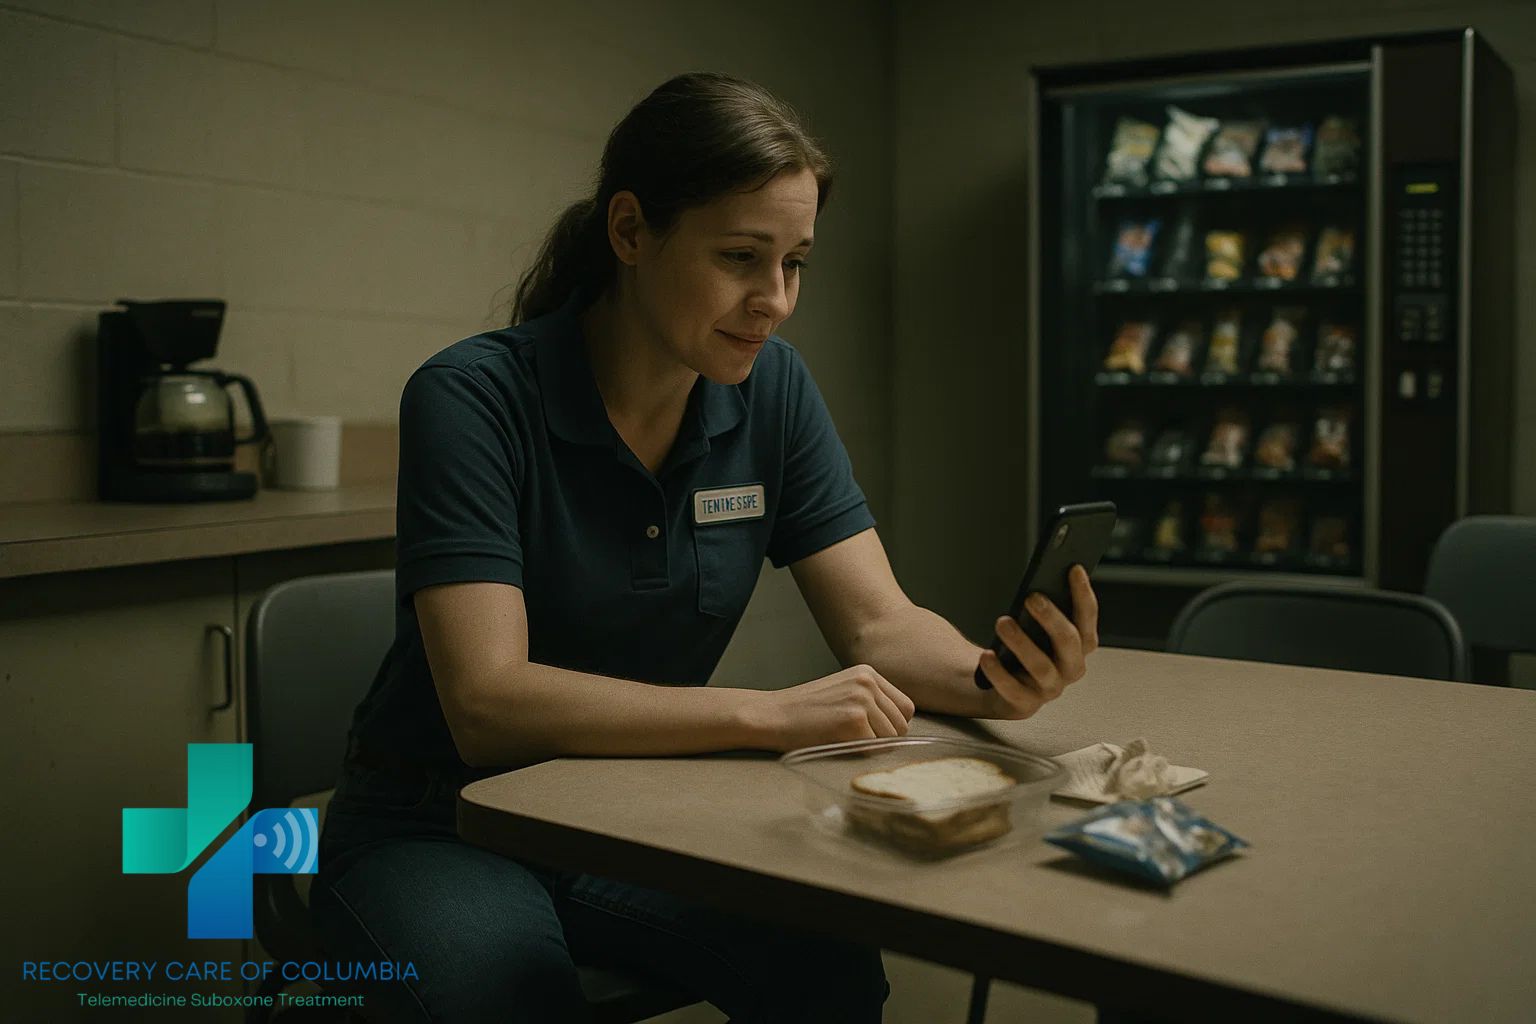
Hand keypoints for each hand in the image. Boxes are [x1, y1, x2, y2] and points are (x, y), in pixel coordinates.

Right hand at [746, 665, 915, 752]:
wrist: (771, 715)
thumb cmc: (804, 711)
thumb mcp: (842, 691)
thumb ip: (871, 700)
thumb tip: (901, 728)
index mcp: (868, 673)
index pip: (905, 707)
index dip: (892, 725)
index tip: (871, 731)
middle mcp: (868, 682)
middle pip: (901, 724)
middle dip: (884, 738)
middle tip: (854, 739)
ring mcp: (862, 699)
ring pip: (891, 738)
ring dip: (872, 746)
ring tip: (844, 739)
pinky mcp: (854, 720)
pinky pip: (874, 748)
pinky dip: (859, 752)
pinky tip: (837, 742)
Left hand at [976, 565, 1099, 720]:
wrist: (1000, 685)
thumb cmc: (1023, 646)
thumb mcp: (1033, 627)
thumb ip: (1041, 609)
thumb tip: (1037, 584)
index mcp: (1080, 644)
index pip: (1087, 618)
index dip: (1083, 594)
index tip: (1073, 568)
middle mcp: (1071, 667)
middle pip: (1069, 642)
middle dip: (1052, 618)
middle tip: (1032, 597)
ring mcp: (1050, 688)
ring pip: (1042, 666)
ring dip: (1022, 642)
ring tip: (1003, 622)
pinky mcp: (1026, 704)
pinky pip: (1013, 690)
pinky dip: (999, 673)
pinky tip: (987, 656)